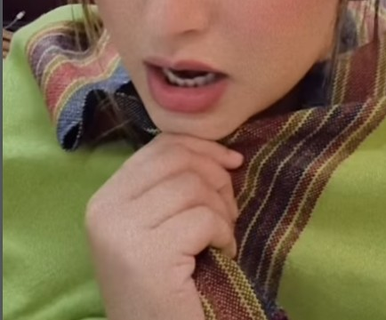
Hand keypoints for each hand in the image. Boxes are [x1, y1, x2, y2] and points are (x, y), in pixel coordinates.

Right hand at [85, 133, 243, 319]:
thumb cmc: (161, 287)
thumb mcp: (156, 227)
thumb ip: (171, 187)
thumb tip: (221, 151)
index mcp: (105, 198)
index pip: (159, 147)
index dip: (201, 147)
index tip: (231, 162)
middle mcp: (105, 209)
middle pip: (177, 160)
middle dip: (215, 176)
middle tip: (229, 210)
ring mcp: (122, 232)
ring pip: (192, 187)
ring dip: (222, 211)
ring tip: (222, 238)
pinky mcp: (148, 256)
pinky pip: (203, 219)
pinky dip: (224, 234)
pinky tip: (223, 255)